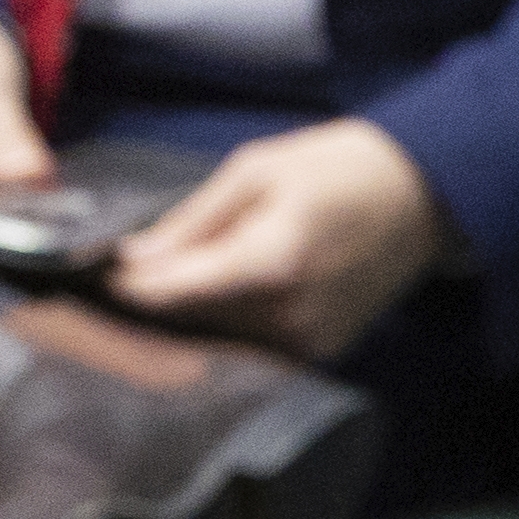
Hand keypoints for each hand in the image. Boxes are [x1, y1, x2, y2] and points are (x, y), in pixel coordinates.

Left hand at [107, 118, 446, 359]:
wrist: (425, 195)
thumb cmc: (338, 168)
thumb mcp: (257, 169)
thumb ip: (193, 220)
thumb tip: (131, 258)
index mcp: (271, 261)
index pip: (171, 293)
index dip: (126, 288)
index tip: (93, 275)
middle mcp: (289, 313)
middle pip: (190, 323)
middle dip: (153, 302)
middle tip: (120, 278)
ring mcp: (309, 339)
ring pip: (219, 340)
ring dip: (188, 318)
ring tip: (166, 287)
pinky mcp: (323, 350)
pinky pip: (254, 346)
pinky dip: (228, 326)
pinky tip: (218, 299)